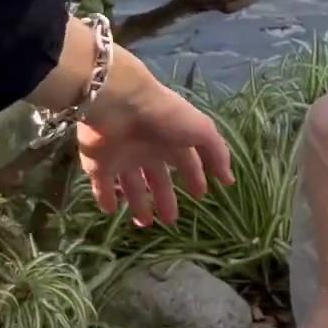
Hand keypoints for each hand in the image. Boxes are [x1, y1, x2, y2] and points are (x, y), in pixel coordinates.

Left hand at [75, 44, 233, 225]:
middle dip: (166, 199)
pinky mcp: (99, 164)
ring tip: (144, 224)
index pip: (188, 164)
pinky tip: (112, 212)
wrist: (119, 102)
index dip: (195, 179)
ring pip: (132, 186)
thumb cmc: (165, 115)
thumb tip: (228, 180)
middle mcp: (149, 151)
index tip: (201, 196)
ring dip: (139, 205)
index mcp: (173, 142)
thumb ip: (217, 153)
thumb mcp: (201, 131)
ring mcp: (123, 158)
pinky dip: (106, 199)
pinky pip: (102, 186)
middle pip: (159, 180)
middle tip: (170, 222)